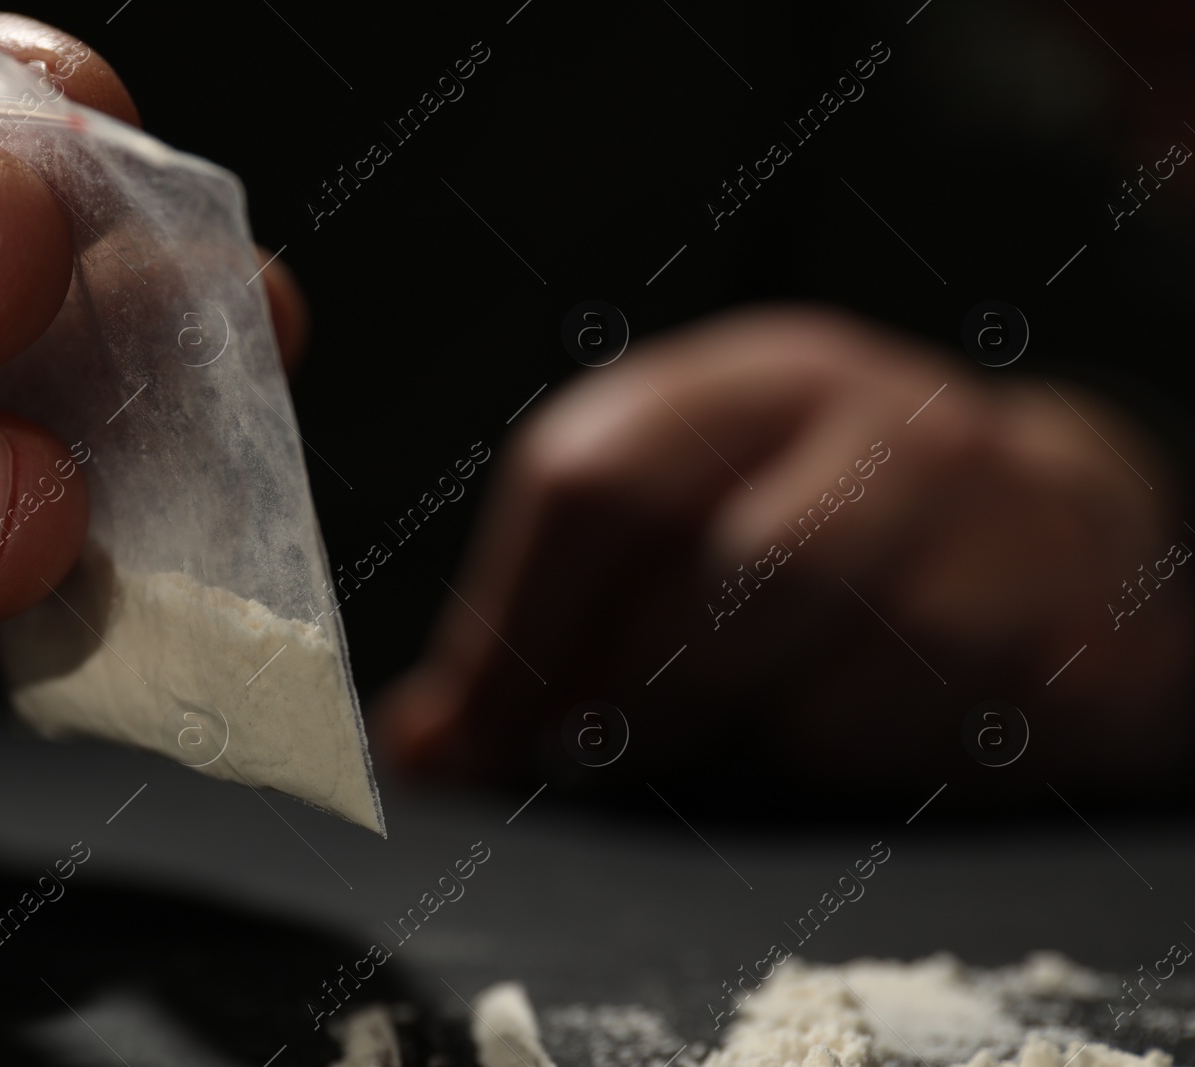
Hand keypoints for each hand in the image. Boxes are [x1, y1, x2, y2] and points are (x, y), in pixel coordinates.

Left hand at [375, 306, 1192, 789]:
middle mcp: (872, 420)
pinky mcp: (1051, 616)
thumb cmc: (826, 533)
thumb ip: (555, 623)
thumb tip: (420, 747)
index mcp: (746, 383)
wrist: (1057, 534)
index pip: (592, 482)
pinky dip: (836, 760)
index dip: (512, 628)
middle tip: (557, 776)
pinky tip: (815, 754)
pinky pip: (910, 721)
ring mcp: (982, 511)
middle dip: (615, 700)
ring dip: (724, 731)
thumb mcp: (692, 526)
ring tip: (684, 767)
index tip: (469, 739)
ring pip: (817, 653)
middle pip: (711, 573)